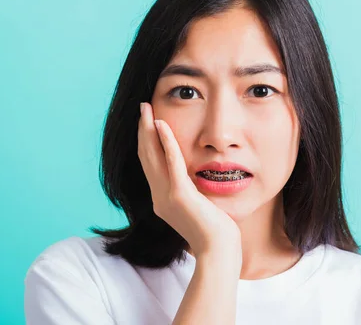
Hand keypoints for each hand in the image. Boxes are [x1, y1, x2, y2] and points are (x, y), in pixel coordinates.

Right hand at [137, 102, 241, 262]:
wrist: (218, 252)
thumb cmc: (216, 233)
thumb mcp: (199, 207)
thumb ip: (192, 192)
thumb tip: (195, 178)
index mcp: (162, 199)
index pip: (149, 164)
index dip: (146, 141)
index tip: (147, 122)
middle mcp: (158, 196)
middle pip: (145, 156)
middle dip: (142, 130)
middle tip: (142, 108)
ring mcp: (166, 196)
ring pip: (152, 156)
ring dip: (148, 130)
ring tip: (146, 109)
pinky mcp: (180, 195)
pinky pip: (171, 163)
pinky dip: (165, 142)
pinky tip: (161, 125)